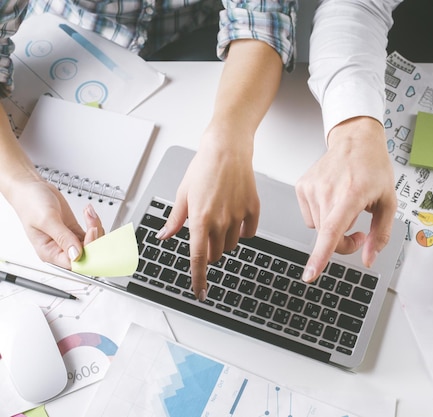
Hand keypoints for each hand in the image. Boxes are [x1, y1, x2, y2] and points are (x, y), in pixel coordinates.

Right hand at [11, 179, 103, 267]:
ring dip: (95, 228)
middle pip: (86, 255)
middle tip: (92, 224)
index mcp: (49, 252)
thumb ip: (62, 238)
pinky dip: (94, 224)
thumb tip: (76, 255)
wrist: (31, 188)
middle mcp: (59, 249)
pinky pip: (90, 234)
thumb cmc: (30, 203)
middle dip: (94, 239)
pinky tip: (89, 213)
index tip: (90, 235)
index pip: (73, 263)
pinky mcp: (74, 231)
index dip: (87, 253)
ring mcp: (68, 240)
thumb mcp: (47, 220)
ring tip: (89, 213)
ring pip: (91, 243)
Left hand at [158, 129, 258, 300]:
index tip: (200, 292)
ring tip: (221, 218)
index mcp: (199, 219)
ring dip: (225, 240)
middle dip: (210, 251)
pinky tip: (236, 217)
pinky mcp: (253, 209)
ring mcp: (238, 216)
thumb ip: (175, 219)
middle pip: (216, 254)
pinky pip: (249, 232)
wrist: (227, 149)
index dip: (199, 279)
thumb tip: (165, 235)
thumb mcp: (182, 193)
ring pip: (231, 245)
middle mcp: (219, 221)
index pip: (198, 259)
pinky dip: (243, 231)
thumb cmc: (203, 167)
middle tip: (206, 234)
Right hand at [296, 116, 396, 282]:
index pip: (332, 230)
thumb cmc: (373, 168)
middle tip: (359, 232)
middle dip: (343, 243)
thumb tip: (368, 259)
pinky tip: (332, 198)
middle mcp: (327, 190)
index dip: (321, 255)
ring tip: (346, 208)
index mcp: (351, 193)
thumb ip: (380, 235)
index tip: (310, 274)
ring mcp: (311, 187)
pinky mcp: (301, 186)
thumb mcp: (388, 202)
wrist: (356, 141)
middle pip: (328, 237)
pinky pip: (309, 217)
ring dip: (331, 227)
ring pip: (318, 229)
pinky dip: (321, 215)